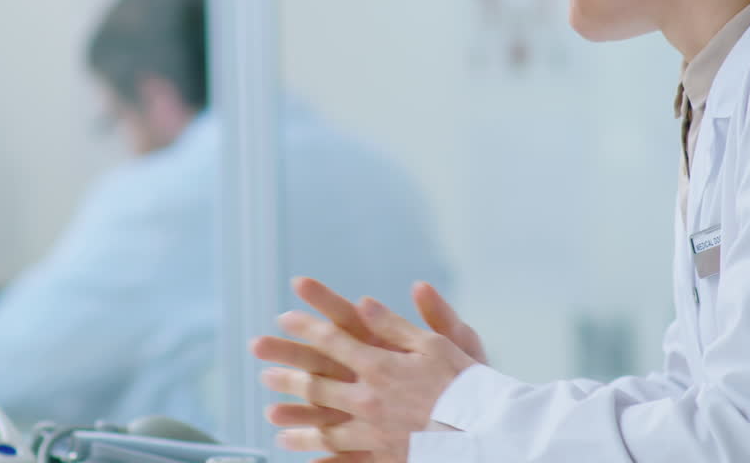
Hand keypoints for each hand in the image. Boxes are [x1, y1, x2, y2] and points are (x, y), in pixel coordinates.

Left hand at [255, 284, 479, 462]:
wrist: (487, 432)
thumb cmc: (466, 384)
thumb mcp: (435, 343)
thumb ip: (394, 324)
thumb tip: (362, 302)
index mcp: (379, 364)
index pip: (332, 340)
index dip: (304, 327)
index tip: (282, 318)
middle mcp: (368, 397)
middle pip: (317, 384)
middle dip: (286, 375)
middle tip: (263, 370)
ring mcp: (373, 431)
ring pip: (324, 426)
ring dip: (297, 421)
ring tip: (273, 419)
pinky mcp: (383, 456)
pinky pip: (345, 458)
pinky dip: (323, 458)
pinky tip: (308, 460)